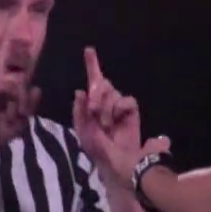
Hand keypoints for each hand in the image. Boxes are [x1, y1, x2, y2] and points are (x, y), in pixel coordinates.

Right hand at [0, 38, 41, 159]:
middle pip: (9, 62)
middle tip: (24, 61)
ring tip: (20, 113)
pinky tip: (14, 111)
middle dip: (19, 53)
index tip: (26, 40)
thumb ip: (29, 105)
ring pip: (15, 79)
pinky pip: (7, 84)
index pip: (11, 67)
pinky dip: (14, 97)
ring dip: (22, 96)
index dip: (19, 54)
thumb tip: (37, 88)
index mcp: (1, 88)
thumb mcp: (20, 121)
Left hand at [72, 47, 143, 183]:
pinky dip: (119, 108)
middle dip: (96, 94)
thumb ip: (79, 112)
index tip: (89, 50)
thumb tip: (80, 91)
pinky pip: (126, 100)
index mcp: (92, 106)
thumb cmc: (98, 150)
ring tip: (106, 124)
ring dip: (106, 106)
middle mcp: (105, 102)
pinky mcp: (131, 111)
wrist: (117, 161)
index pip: (92, 82)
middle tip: (94, 111)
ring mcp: (119, 106)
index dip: (92, 65)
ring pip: (112, 91)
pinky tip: (116, 121)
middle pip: (101, 83)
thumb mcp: (83, 132)